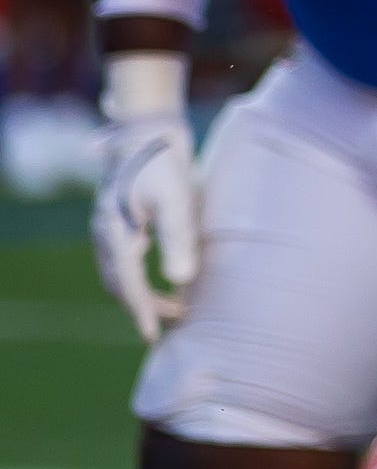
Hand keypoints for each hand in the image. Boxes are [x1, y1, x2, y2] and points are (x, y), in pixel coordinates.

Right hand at [91, 58, 196, 343]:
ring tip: (175, 309)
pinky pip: (124, 260)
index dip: (142, 311)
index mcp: (115, 232)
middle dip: (142, 308)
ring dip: (142, 295)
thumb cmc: (166, 165)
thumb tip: (180, 280)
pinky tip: (163, 283)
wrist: (150, 132)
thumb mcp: (179, 201)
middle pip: (120, 283)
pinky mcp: (117, 221)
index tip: (154, 335)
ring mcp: (107, 227)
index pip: (128, 284)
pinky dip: (139, 278)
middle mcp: (104, 233)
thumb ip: (179, 240)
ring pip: (120, 274)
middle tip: (170, 327)